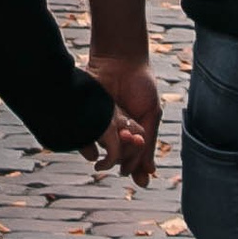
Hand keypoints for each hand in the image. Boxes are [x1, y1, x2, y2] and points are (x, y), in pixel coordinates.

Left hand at [88, 48, 160, 184]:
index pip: (132, 159)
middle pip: (119, 157)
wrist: (120, 59)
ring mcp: (101, 126)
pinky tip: (101, 140)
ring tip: (122, 132)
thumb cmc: (140, 84)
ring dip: (114, 149)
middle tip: (132, 137)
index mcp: (132, 133)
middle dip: (127, 155)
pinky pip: (87, 138)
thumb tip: (149, 172)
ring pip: (104, 150)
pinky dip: (92, 143)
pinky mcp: (86, 118)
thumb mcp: (150, 114)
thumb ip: (149, 143)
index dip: (136, 168)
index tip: (142, 179)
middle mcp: (115, 132)